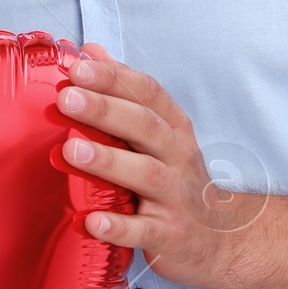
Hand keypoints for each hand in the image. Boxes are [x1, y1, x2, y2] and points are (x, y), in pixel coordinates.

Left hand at [56, 45, 265, 288]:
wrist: (221, 238)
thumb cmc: (177, 178)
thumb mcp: (159, 131)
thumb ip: (124, 91)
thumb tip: (91, 51)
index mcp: (173, 128)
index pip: (147, 94)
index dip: (114, 78)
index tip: (78, 67)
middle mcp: (177, 157)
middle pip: (145, 127)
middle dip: (105, 110)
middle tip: (66, 98)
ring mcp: (175, 197)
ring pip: (144, 174)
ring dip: (108, 161)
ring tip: (71, 149)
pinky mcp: (169, 235)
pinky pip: (143, 231)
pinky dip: (118, 227)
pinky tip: (92, 221)